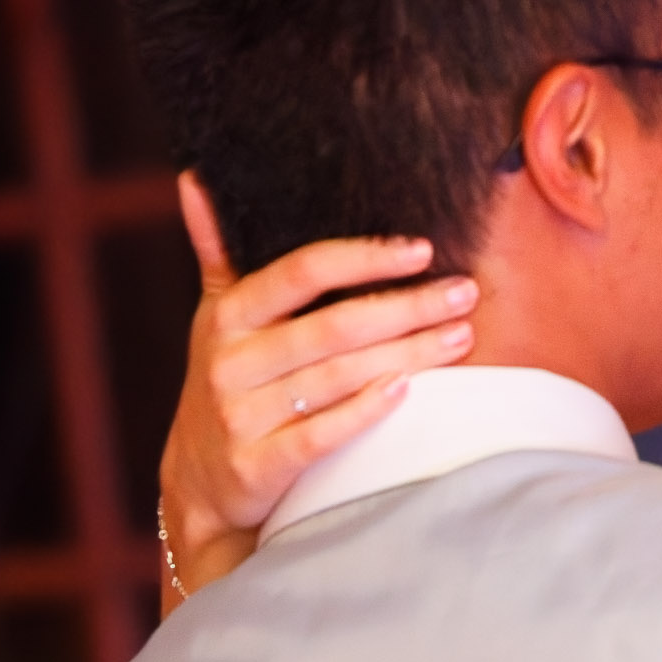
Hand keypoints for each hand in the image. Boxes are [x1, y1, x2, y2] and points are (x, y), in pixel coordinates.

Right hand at [159, 173, 478, 607]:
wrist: (200, 484)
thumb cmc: (230, 385)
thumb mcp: (217, 319)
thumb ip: (217, 253)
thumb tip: (195, 177)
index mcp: (228, 314)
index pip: (303, 271)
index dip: (365, 258)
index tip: (423, 250)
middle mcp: (231, 361)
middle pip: (335, 325)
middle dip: (408, 307)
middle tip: (465, 293)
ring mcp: (242, 415)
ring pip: (339, 376)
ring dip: (409, 353)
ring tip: (461, 336)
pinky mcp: (256, 465)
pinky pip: (321, 434)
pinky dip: (366, 410)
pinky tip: (409, 390)